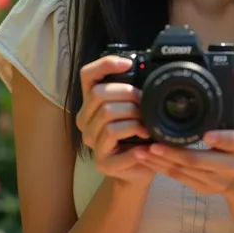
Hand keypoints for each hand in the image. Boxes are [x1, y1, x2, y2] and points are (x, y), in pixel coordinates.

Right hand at [76, 56, 154, 186]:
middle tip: (145, 102)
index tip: (129, 63)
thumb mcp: (136, 108)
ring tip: (147, 126)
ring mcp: (92, 142)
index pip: (88, 75)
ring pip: (107, 115)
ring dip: (133, 118)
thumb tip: (148, 71)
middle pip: (99, 94)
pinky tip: (145, 144)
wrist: (141, 169)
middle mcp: (85, 120)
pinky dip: (134, 140)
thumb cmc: (138, 135)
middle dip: (128, 94)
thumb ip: (134, 91)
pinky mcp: (102, 162)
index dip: (105, 64)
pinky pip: (115, 141)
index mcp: (92, 103)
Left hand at [134, 65, 233, 196]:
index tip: (206, 135)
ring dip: (161, 163)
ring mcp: (215, 180)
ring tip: (143, 151)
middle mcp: (230, 166)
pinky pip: (179, 178)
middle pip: (199, 160)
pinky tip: (146, 160)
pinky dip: (161, 169)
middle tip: (154, 144)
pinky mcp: (202, 188)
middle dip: (175, 153)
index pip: (233, 142)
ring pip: (185, 172)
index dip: (220, 139)